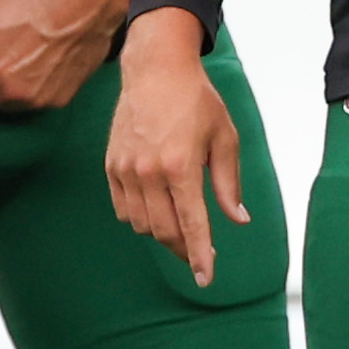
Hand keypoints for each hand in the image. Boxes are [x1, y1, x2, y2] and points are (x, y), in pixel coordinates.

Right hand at [106, 9, 245, 285]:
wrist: (155, 70)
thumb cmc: (197, 101)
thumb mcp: (225, 138)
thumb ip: (228, 184)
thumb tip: (238, 220)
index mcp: (181, 165)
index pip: (191, 224)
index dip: (200, 255)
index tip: (207, 278)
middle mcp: (149, 171)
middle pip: (164, 231)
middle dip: (183, 250)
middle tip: (199, 255)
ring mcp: (125, 170)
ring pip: (142, 225)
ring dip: (162, 234)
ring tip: (180, 229)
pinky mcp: (111, 166)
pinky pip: (123, 210)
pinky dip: (140, 219)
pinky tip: (157, 212)